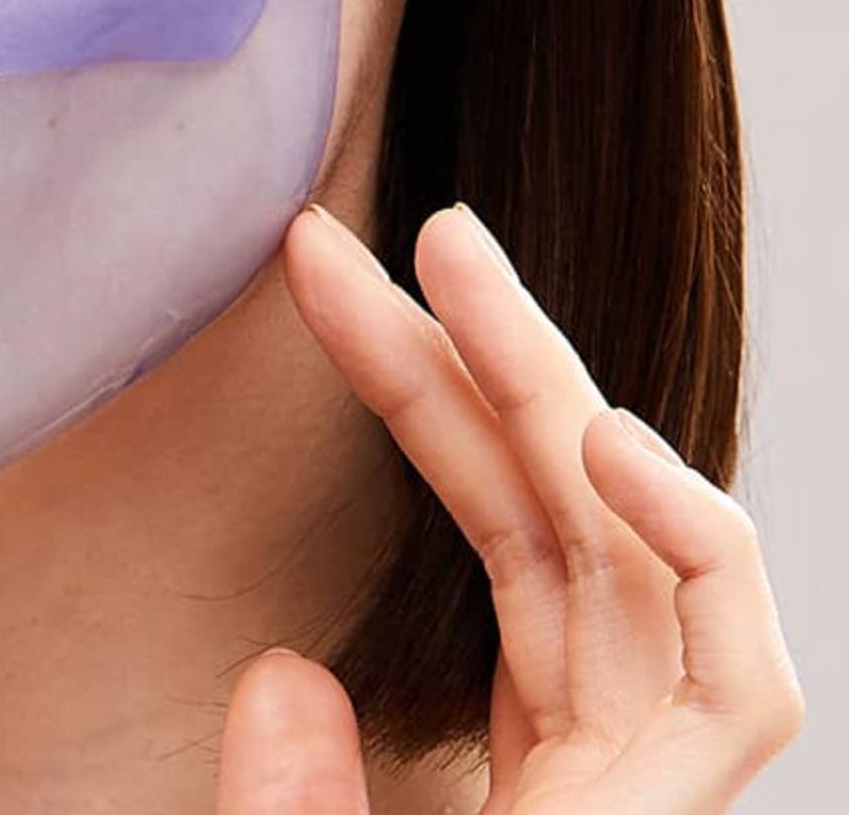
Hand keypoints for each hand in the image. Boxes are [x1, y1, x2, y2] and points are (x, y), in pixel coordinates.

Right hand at [212, 202, 802, 812]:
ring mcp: (577, 765)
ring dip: (449, 398)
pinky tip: (422, 415)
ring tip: (355, 284)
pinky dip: (471, 488)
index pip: (723, 659)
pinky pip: (518, 591)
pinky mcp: (530, 761)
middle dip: (494, 376)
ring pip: (539, 542)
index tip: (597, 434)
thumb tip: (282, 674)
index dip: (684, 532)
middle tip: (397, 245)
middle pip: (594, 544)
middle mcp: (624, 785)